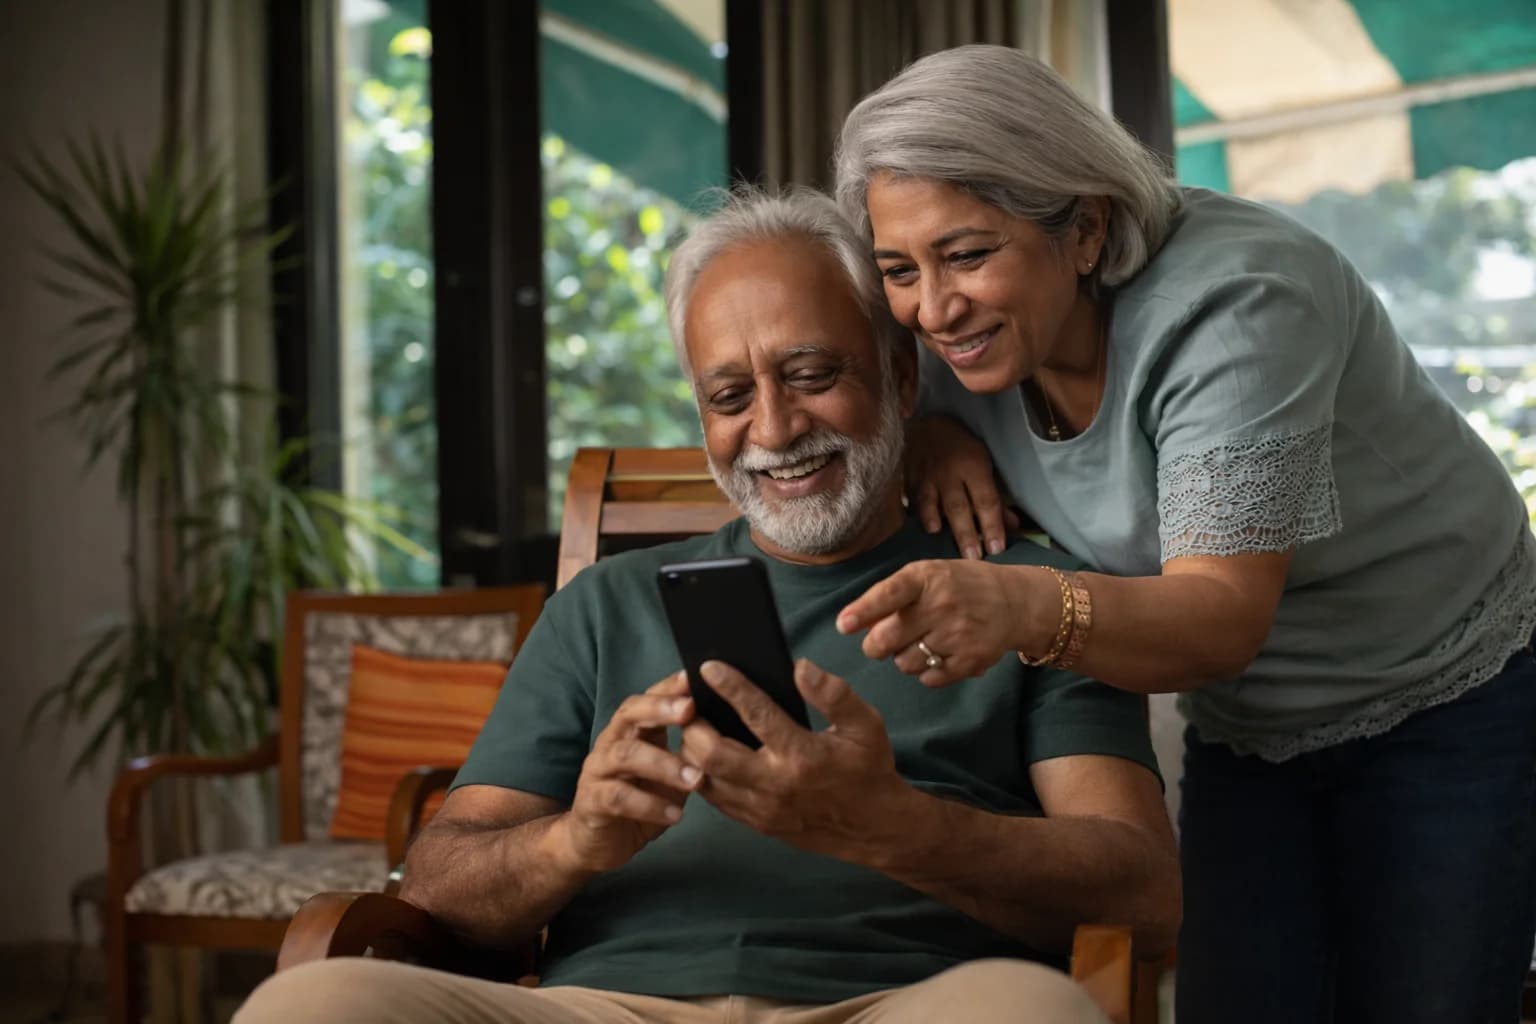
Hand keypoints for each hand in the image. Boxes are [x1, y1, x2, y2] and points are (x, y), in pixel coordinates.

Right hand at [561, 672, 700, 873]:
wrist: (598, 843)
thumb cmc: (640, 800)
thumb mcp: (669, 773)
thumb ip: (689, 752)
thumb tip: (728, 733)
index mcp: (632, 731)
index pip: (647, 698)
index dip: (668, 687)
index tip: (693, 678)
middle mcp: (611, 742)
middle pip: (629, 714)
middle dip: (660, 709)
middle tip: (690, 710)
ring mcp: (598, 770)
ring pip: (626, 755)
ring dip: (664, 764)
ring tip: (696, 780)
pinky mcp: (592, 801)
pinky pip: (619, 798)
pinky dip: (650, 805)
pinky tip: (675, 815)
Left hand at [679, 660, 910, 860]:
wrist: (874, 827)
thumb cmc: (868, 769)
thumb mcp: (866, 725)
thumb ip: (834, 694)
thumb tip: (799, 667)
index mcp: (803, 755)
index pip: (757, 715)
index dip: (729, 687)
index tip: (709, 667)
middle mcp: (776, 785)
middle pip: (713, 754)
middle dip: (693, 725)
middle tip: (688, 702)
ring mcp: (763, 809)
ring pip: (706, 779)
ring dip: (692, 751)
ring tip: (693, 725)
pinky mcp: (757, 823)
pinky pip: (716, 799)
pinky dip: (703, 774)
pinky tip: (705, 754)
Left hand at [837, 559, 1044, 686]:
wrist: (1014, 602)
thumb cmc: (960, 586)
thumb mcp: (929, 576)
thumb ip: (893, 595)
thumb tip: (856, 623)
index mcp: (927, 578)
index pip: (890, 594)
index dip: (864, 610)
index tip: (844, 625)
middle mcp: (942, 606)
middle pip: (888, 639)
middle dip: (874, 646)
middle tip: (878, 644)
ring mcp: (958, 635)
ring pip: (905, 663)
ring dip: (904, 658)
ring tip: (922, 643)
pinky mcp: (970, 661)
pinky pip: (929, 679)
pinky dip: (926, 673)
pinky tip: (939, 655)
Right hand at [905, 415, 1018, 558]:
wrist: (927, 426)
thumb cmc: (962, 449)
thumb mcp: (984, 465)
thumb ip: (995, 498)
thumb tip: (1013, 527)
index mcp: (974, 466)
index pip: (986, 500)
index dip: (993, 525)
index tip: (997, 550)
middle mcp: (950, 473)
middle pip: (959, 508)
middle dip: (967, 535)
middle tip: (974, 559)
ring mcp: (926, 477)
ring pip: (932, 506)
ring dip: (939, 528)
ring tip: (943, 550)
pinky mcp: (909, 481)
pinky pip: (913, 502)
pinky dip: (918, 518)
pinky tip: (923, 533)